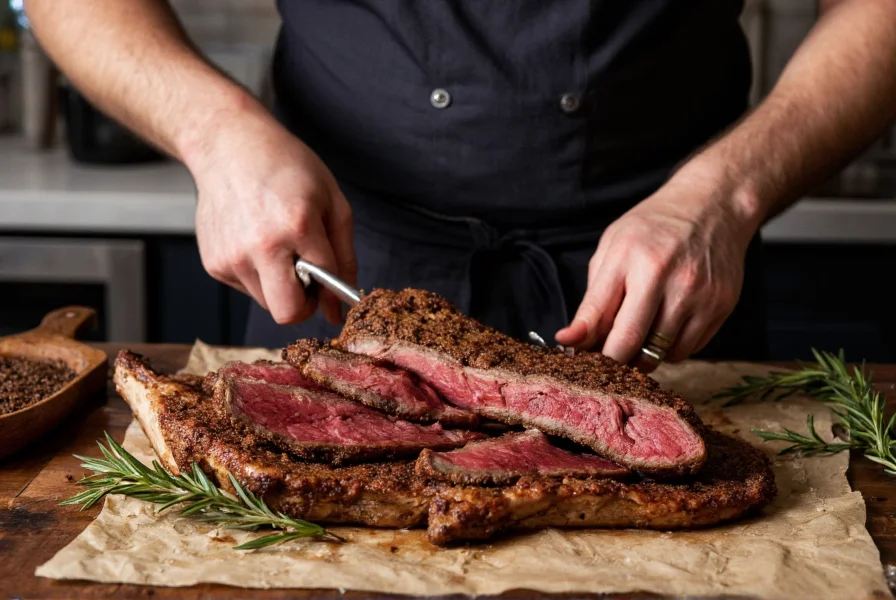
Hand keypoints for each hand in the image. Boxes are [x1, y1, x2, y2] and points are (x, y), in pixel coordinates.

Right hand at [190, 112, 355, 325]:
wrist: (227, 145)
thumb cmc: (285, 167)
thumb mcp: (332, 201)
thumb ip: (343, 257)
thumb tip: (338, 309)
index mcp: (297, 226)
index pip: (325, 286)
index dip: (333, 291)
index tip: (332, 288)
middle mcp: (261, 246)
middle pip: (288, 314)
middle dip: (303, 304)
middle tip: (306, 278)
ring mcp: (232, 257)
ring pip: (267, 303)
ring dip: (279, 285)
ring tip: (278, 247)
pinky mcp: (213, 264)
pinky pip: (246, 288)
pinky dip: (257, 274)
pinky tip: (256, 241)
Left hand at [555, 168, 761, 371]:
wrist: (712, 206)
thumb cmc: (653, 228)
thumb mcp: (613, 249)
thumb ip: (592, 299)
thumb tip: (570, 340)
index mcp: (631, 258)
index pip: (602, 320)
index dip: (586, 347)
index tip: (579, 356)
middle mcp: (667, 277)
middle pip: (633, 344)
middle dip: (614, 361)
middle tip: (607, 357)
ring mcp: (699, 294)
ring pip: (662, 354)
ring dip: (644, 355)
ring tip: (639, 334)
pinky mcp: (721, 305)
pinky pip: (689, 349)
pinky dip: (671, 348)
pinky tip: (665, 326)